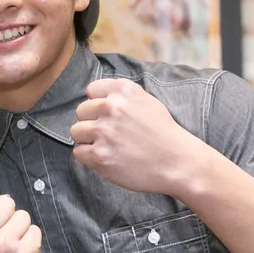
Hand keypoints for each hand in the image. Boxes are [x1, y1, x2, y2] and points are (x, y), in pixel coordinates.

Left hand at [70, 79, 206, 195]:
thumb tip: (93, 97)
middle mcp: (112, 107)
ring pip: (76, 132)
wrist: (177, 162)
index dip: (98, 103)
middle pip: (81, 111)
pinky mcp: (99, 155)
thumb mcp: (146, 101)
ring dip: (87, 140)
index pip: (92, 90)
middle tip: (109, 134)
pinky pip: (78, 152)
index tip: (108, 115)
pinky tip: (107, 158)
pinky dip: (89, 157)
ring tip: (107, 146)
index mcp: (124, 91)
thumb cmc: (163, 134)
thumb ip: (120, 96)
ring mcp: (104, 132)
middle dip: (91, 122)